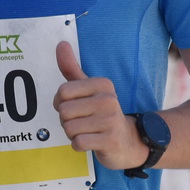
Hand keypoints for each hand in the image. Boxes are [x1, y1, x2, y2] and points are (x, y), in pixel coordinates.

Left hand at [54, 42, 146, 170]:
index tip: (75, 108)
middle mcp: (109, 99)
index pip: (62, 92)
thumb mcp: (88, 89)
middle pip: (64, 111)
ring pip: (69, 128)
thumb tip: (61, 43)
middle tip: (83, 122)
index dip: (61, 103)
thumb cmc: (101, 113)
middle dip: (66, 121)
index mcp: (103, 84)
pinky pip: (78, 142)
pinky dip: (79, 145)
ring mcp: (111, 120)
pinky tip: (91, 142)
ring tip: (88, 132)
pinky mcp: (111, 140)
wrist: (129, 141)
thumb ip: (72, 69)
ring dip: (73, 134)